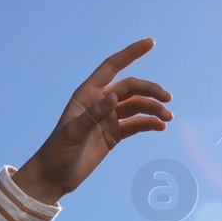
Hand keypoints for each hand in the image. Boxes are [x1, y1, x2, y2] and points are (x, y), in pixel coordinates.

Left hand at [12, 37, 171, 205]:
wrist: (54, 178)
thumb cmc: (57, 153)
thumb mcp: (74, 133)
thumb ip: (94, 114)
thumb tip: (114, 96)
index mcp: (86, 94)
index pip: (112, 66)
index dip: (131, 53)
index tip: (151, 42)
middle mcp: (99, 102)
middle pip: (131, 88)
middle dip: (150, 91)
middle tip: (168, 99)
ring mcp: (107, 119)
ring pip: (136, 107)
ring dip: (153, 109)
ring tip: (168, 118)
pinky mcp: (113, 135)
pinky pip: (135, 125)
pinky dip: (149, 124)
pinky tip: (160, 127)